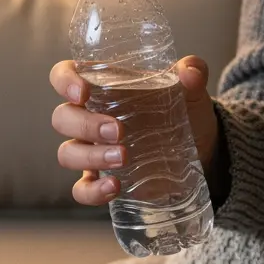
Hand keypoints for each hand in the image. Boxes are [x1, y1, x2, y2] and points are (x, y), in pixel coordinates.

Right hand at [50, 55, 218, 206]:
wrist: (201, 146)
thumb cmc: (184, 109)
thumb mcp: (190, 89)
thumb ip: (192, 72)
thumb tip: (190, 72)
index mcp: (101, 86)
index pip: (63, 76)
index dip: (64, 81)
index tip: (82, 92)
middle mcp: (90, 116)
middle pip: (62, 118)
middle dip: (86, 124)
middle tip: (118, 131)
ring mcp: (93, 149)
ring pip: (68, 153)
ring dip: (90, 156)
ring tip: (123, 157)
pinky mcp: (103, 178)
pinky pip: (82, 189)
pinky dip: (92, 191)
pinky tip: (114, 187)